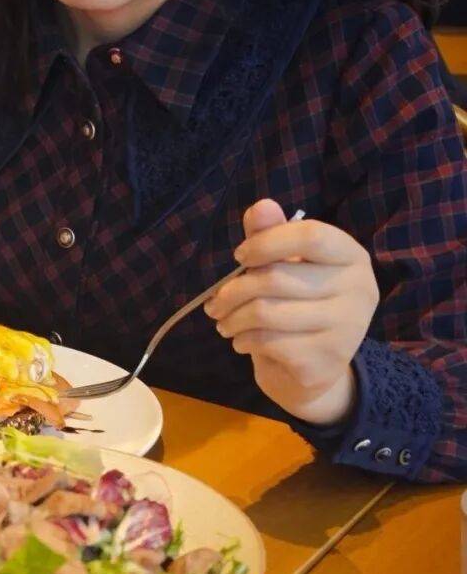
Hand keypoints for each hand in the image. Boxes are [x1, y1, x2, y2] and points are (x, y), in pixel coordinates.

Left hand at [203, 200, 379, 424]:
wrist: (314, 367)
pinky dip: (244, 341)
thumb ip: (271, 235)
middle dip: (232, 291)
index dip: (266, 242)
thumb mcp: (285, 265)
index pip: (310, 235)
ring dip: (232, 319)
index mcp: (352, 256)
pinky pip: (269, 342)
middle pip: (276, 277)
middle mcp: (359, 288)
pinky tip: (242, 341)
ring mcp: (348, 326)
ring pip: (266, 312)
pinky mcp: (328, 358)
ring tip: (223, 322)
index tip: (239, 256)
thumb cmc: (297, 305)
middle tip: (214, 304)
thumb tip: (262, 206)